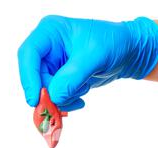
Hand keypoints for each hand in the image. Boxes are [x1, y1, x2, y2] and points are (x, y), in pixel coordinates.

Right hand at [18, 15, 157, 110]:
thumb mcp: (94, 57)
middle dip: (49, 93)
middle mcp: (48, 47)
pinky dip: (67, 101)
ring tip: (82, 92)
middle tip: (62, 105)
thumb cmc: (114, 43)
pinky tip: (82, 98)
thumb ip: (72, 77)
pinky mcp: (61, 78)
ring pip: (45, 90)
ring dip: (62, 98)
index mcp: (50, 32)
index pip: (29, 55)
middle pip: (35, 77)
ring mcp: (53, 64)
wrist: (129, 52)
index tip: (35, 99)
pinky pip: (55, 96)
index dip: (29, 78)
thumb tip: (54, 97)